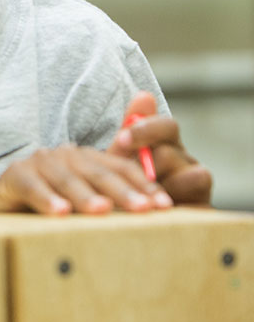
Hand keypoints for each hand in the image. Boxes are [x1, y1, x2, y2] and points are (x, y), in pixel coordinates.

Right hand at [0, 144, 171, 215]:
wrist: (4, 216)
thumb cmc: (54, 211)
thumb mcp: (90, 203)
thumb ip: (120, 193)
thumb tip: (161, 187)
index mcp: (87, 160)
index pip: (121, 167)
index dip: (143, 184)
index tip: (165, 206)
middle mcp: (64, 156)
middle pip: (97, 172)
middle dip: (122, 191)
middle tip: (143, 209)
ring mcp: (38, 163)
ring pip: (66, 178)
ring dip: (85, 195)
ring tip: (102, 211)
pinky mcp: (14, 175)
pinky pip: (32, 185)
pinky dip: (46, 198)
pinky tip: (60, 213)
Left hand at [108, 91, 212, 205]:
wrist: (130, 226)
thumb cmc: (123, 190)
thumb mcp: (118, 163)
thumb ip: (128, 135)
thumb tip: (144, 95)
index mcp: (164, 145)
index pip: (167, 126)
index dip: (147, 128)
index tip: (122, 139)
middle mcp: (184, 160)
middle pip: (172, 152)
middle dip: (148, 165)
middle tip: (128, 179)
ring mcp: (196, 184)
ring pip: (195, 175)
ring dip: (166, 186)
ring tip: (142, 198)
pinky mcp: (203, 208)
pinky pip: (201, 203)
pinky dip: (179, 206)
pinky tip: (156, 213)